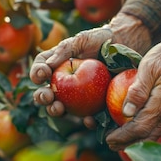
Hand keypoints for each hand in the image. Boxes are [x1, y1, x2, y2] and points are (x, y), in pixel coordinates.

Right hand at [30, 13, 150, 127]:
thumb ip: (64, 49)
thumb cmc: (99, 40)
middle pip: (46, 94)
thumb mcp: (81, 39)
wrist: (123, 46)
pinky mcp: (93, 105)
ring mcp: (76, 96)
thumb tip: (48, 65)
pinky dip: (87, 121)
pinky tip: (88, 119)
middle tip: (47, 96)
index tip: (42, 74)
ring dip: (56, 111)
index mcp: (55, 66)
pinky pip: (88, 116)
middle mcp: (62, 83)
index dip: (36, 74)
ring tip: (58, 108)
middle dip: (42, 97)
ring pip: (62, 108)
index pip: (40, 71)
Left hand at [105, 27, 160, 150]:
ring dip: (136, 141)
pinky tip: (138, 131)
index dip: (122, 137)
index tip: (108, 138)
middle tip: (110, 143)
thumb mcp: (150, 67)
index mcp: (159, 105)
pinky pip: (159, 129)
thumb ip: (138, 90)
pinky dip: (145, 135)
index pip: (138, 129)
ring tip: (121, 141)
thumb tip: (126, 112)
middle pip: (145, 137)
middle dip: (126, 143)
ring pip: (153, 135)